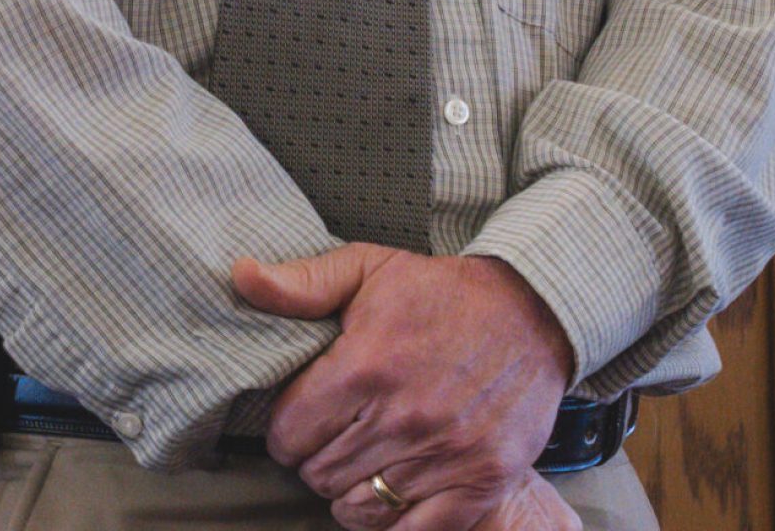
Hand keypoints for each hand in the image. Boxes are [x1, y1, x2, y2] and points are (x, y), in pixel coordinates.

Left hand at [232, 243, 572, 530]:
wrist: (532, 310)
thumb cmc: (444, 292)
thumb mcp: (370, 269)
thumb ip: (304, 282)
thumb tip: (242, 277)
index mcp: (368, 365)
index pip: (290, 432)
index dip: (286, 428)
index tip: (300, 418)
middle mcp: (403, 416)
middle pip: (319, 474)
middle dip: (315, 458)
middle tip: (333, 437)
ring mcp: (444, 454)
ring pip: (359, 508)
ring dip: (350, 491)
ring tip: (362, 460)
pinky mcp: (481, 481)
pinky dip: (393, 522)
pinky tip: (392, 492)